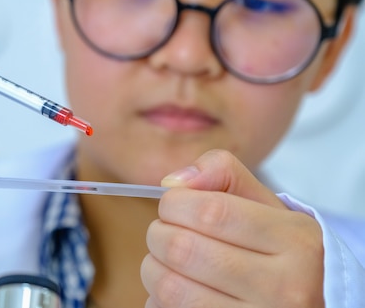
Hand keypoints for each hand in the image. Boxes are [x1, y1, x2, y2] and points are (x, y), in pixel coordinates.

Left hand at [141, 149, 324, 307]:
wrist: (315, 303)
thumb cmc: (281, 251)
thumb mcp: (268, 205)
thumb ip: (224, 174)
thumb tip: (173, 182)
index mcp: (295, 241)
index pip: (210, 211)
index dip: (175, 203)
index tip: (172, 205)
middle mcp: (284, 287)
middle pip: (184, 249)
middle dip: (159, 234)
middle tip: (165, 233)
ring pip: (171, 288)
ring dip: (153, 269)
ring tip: (166, 262)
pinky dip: (160, 299)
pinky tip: (179, 289)